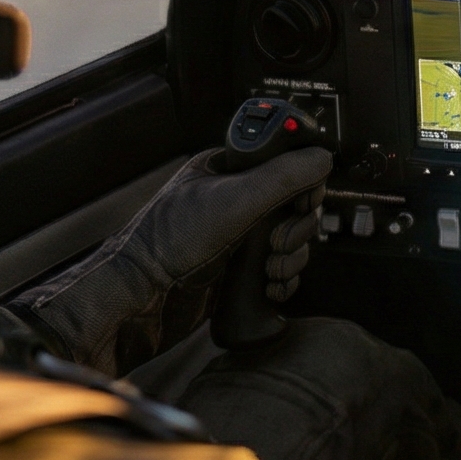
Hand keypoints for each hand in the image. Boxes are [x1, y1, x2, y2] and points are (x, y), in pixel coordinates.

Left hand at [4, 146, 330, 373]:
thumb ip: (281, 175)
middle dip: (297, 229)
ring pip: (292, 240)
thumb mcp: (233, 200)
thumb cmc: (165, 245)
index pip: (285, 160)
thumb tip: (321, 157)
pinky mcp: (238, 270)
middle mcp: (235, 200)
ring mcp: (237, 237)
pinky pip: (280, 270)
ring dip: (291, 259)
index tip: (303, 200)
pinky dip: (283, 281)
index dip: (303, 181)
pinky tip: (267, 287)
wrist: (138, 302)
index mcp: (228, 170)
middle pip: (296, 205)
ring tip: (268, 270)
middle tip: (276, 242)